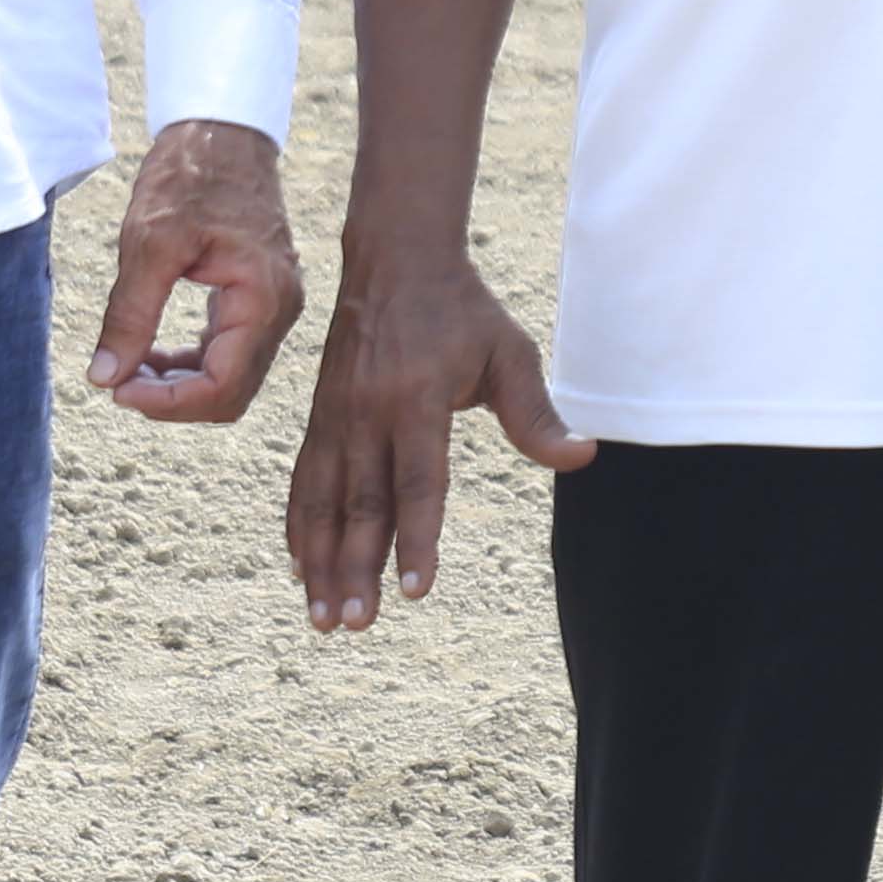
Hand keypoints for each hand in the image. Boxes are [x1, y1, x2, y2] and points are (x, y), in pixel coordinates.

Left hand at [89, 116, 303, 425]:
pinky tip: (148, 351)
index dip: (168, 403)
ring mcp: (272, 305)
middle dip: (172, 399)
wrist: (221, 130)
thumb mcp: (148, 242)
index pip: (223, 387)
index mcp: (264, 298)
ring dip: (177, 385)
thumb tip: (104, 378)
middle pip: (230, 393)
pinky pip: (227, 352)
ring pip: (228, 377)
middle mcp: (280, 309)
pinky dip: (187, 363)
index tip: (117, 391)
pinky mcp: (257, 297)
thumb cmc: (191, 174)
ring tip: (126, 367)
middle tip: (117, 381)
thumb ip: (129, 315)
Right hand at [287, 242, 592, 627]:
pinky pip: (304, 481)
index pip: (417, 482)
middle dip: (357, 568)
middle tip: (358, 623)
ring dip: (321, 562)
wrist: (395, 259)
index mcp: (416, 399)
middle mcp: (366, 412)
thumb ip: (536, 413)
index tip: (415, 590)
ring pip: (322, 501)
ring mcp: (334, 416)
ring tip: (324, 618)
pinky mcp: (318, 417)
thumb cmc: (461, 310)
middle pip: (362, 503)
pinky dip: (298, 527)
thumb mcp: (508, 352)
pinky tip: (300, 569)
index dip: (417, 538)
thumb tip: (584, 457)